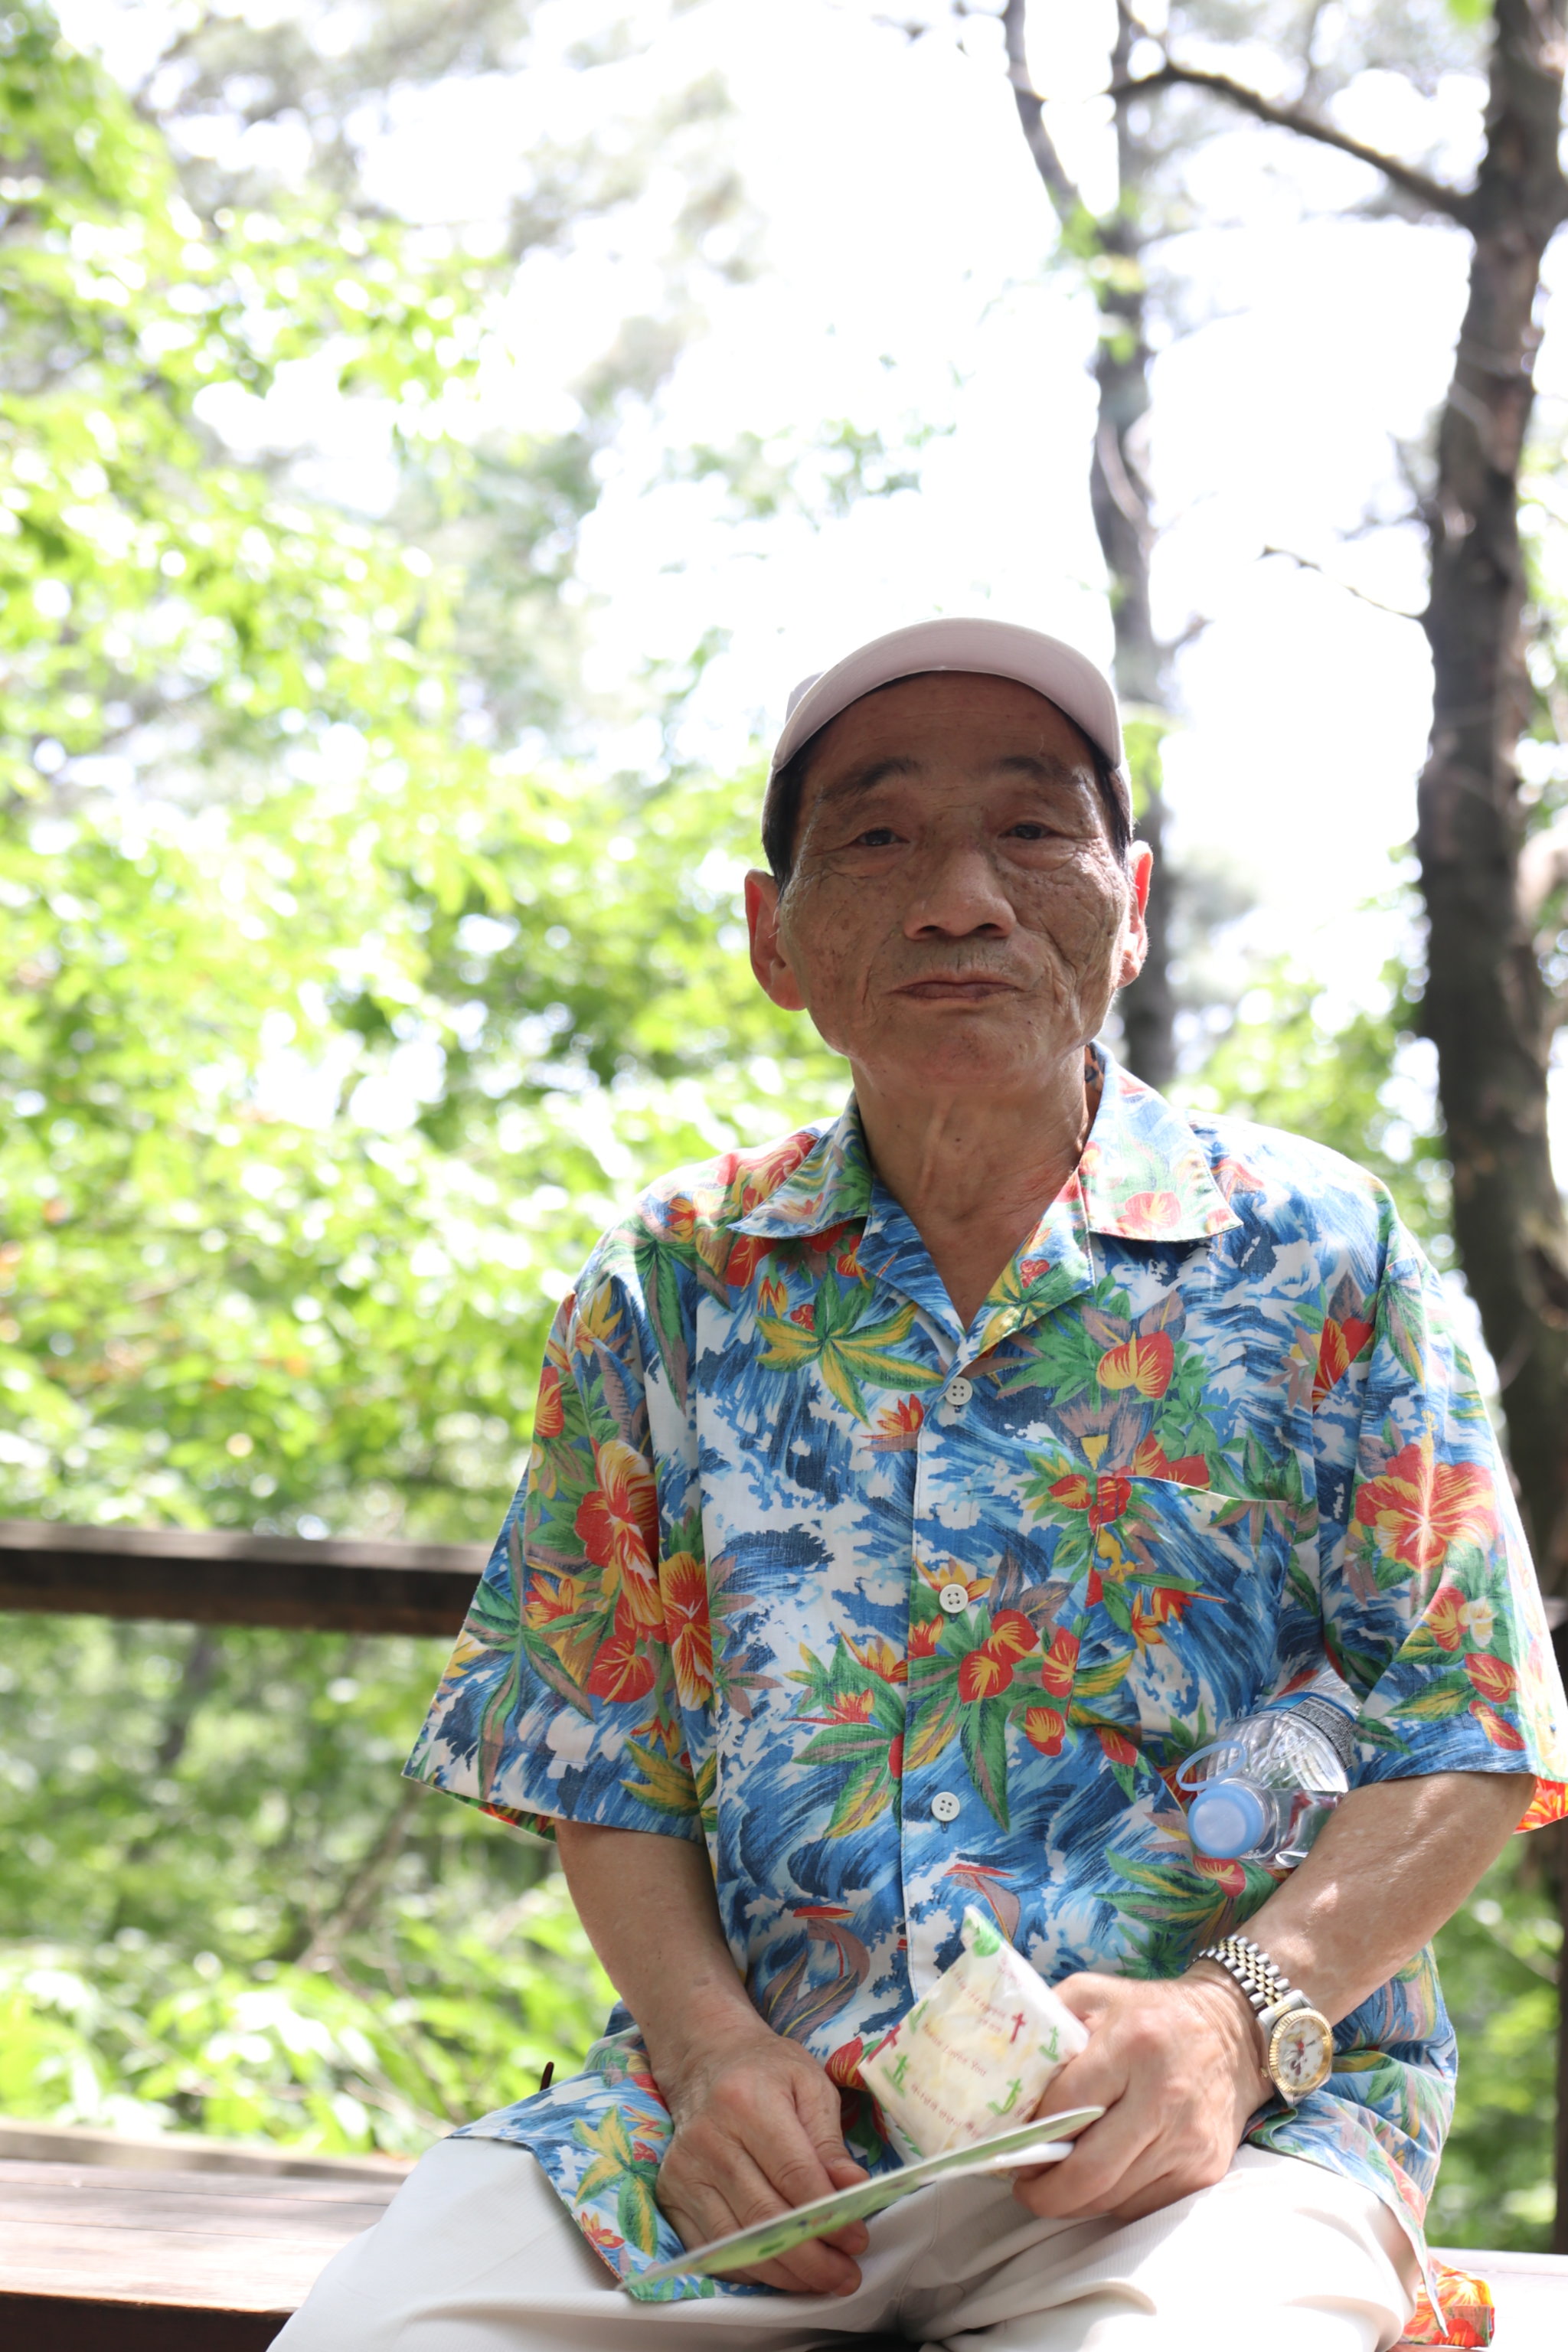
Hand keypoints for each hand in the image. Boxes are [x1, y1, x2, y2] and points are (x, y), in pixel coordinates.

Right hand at [653, 2018, 869, 2295]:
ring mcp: (685, 2170)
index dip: (829, 2217)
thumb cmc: (766, 2071)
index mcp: (746, 2102)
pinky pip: (713, 2250)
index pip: (794, 2176)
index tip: (858, 2238)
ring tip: (822, 2277)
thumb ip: (830, 2140)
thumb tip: (854, 2190)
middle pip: (765, 2219)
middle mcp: (709, 2139)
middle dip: (812, 2257)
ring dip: (786, 2273)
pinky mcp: (671, 2194)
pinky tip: (782, 2269)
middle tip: (846, 2274)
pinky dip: (750, 2270)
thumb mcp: (810, 2084)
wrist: (706, 2060)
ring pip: (738, 2244)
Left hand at [1012, 1966, 1270, 2224]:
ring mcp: (1187, 2139)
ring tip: (1053, 2186)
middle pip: (1090, 2170)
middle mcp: (1164, 2095)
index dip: (1033, 2132)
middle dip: (1046, 2192)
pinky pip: (1142, 2205)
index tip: (1011, 2143)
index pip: (1066, 2107)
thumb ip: (1048, 2018)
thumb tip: (1001, 2065)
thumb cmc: (1150, 2013)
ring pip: (1114, 2197)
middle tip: (1024, 2188)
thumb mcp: (1094, 1993)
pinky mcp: (1204, 2169)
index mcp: (1132, 2043)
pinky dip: (1111, 2201)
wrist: (1233, 2032)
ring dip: (1074, 2202)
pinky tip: (1098, 2182)